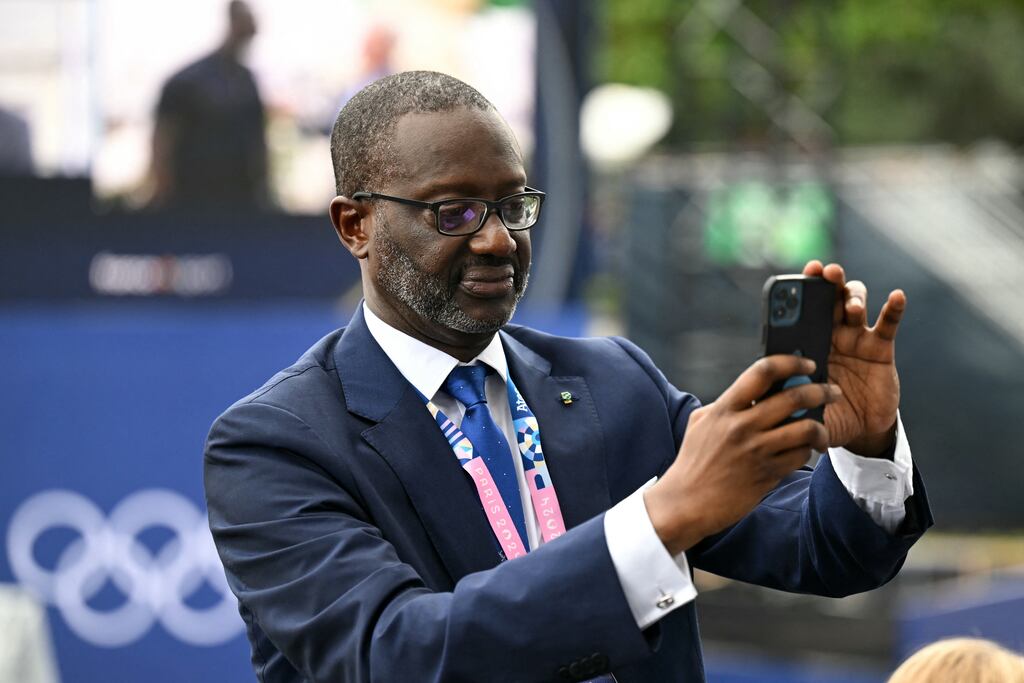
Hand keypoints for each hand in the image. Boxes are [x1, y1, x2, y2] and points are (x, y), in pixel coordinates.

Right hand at [644, 355, 840, 553]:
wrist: (687, 502)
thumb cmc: (694, 460)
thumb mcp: (702, 422)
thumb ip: (728, 404)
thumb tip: (756, 390)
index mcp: (725, 409)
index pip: (763, 371)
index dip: (791, 362)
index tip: (807, 364)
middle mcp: (742, 427)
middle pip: (794, 398)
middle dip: (821, 391)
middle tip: (831, 392)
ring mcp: (756, 452)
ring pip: (806, 429)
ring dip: (821, 427)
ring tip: (821, 429)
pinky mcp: (767, 475)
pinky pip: (801, 456)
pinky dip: (807, 451)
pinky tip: (804, 451)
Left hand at [803, 261, 903, 454]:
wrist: (858, 429)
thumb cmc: (824, 412)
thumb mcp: (802, 404)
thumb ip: (787, 396)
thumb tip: (763, 394)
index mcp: (806, 341)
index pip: (801, 309)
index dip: (803, 288)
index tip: (803, 273)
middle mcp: (830, 333)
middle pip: (829, 297)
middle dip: (827, 282)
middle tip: (827, 272)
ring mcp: (856, 338)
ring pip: (855, 304)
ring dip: (854, 297)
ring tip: (852, 307)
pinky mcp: (881, 348)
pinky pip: (887, 324)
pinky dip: (893, 309)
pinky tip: (897, 296)